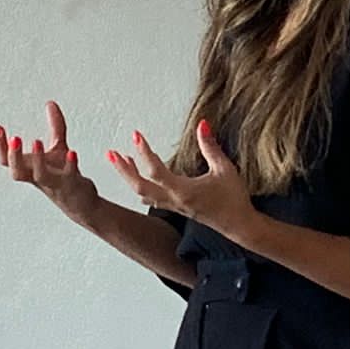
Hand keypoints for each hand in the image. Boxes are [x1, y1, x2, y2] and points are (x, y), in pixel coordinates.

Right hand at [0, 101, 98, 224]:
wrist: (81, 203)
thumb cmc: (64, 175)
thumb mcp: (58, 148)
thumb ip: (55, 127)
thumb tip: (50, 102)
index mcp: (29, 169)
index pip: (7, 160)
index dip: (0, 146)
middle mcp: (37, 178)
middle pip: (17, 172)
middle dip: (14, 155)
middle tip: (14, 137)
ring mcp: (54, 184)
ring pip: (41, 176)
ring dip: (38, 159)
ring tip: (37, 141)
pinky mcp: (71, 186)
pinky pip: (69, 176)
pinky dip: (70, 165)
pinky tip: (72, 152)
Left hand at [107, 120, 256, 241]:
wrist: (239, 225)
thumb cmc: (233, 197)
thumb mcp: (225, 169)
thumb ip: (211, 146)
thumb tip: (202, 124)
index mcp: (183, 190)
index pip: (155, 170)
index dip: (144, 152)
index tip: (135, 135)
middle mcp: (174, 199)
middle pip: (139, 186)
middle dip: (123, 170)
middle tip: (111, 153)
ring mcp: (173, 205)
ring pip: (142, 194)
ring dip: (129, 177)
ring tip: (120, 160)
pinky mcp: (176, 208)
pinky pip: (151, 198)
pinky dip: (140, 186)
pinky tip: (139, 176)